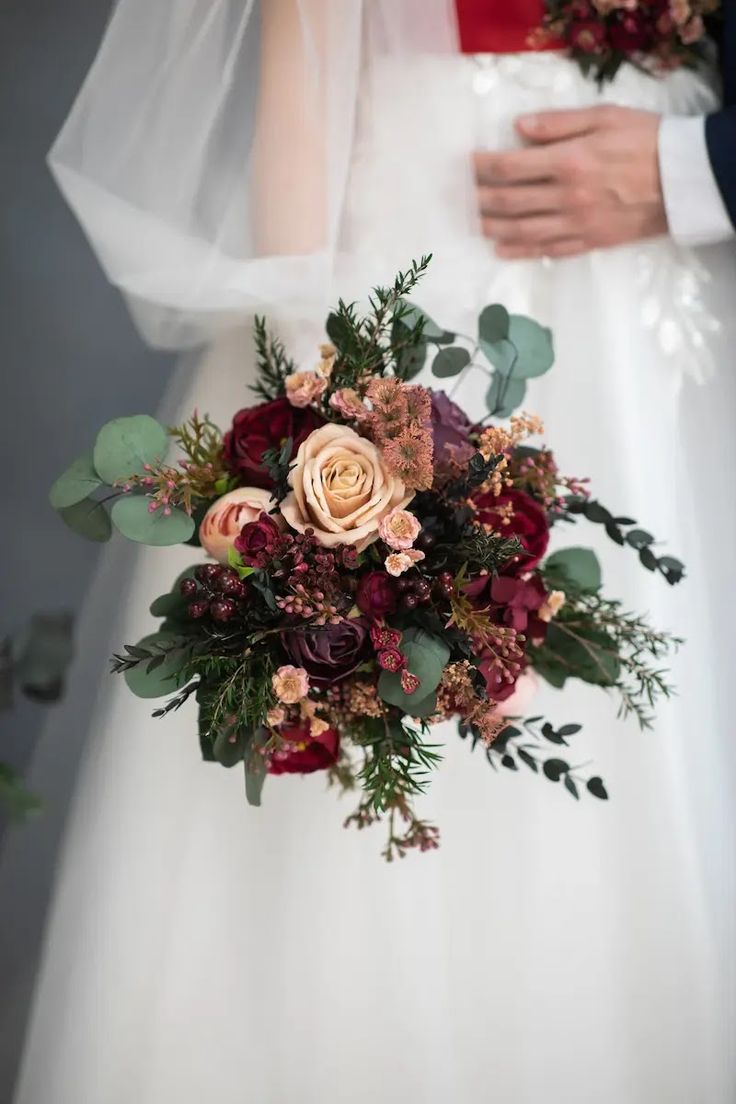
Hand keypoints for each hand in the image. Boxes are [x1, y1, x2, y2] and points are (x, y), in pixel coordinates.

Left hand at [474, 106, 667, 258]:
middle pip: (510, 202)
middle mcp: (566, 197)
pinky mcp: (589, 242)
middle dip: (480, 199)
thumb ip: (559, 123)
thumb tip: (520, 127)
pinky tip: (503, 249)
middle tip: (460, 198)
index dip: (484, 166)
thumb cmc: (646, 141)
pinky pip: (548, 250)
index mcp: (568, 161)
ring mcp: (576, 224)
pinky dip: (522, 251)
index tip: (467, 164)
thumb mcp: (604, 117)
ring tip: (473, 225)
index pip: (512, 166)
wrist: (683, 180)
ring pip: (523, 230)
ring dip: (493, 229)